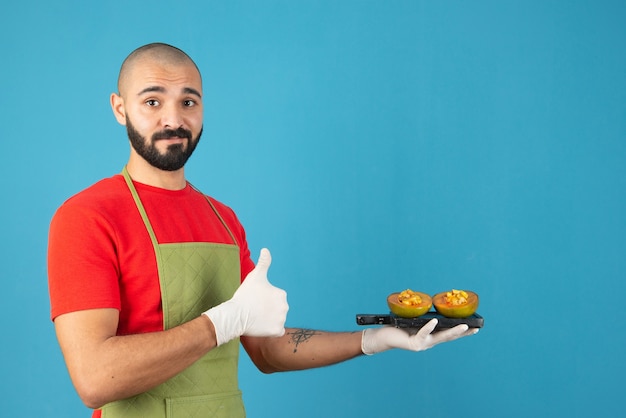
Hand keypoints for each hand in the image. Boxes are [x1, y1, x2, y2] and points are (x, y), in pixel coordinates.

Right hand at [203, 248, 288, 345]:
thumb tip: (265, 249)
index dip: (263, 300)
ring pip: (276, 320)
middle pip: (276, 309)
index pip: (274, 298)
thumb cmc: (244, 294)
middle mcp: (285, 306)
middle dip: (267, 310)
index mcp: (282, 294)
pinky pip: (276, 331)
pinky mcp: (277, 331)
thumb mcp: (255, 275)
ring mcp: (281, 319)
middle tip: (254, 309)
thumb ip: (263, 262)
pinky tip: (261, 326)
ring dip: (268, 319)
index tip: (254, 300)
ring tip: (255, 317)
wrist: (236, 315)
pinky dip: (270, 330)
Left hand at [360, 318, 477, 354]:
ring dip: (453, 332)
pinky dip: (429, 327)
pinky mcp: (414, 343)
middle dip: (463, 333)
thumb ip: (425, 317)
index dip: (463, 332)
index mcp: (431, 336)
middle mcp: (429, 342)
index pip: (449, 334)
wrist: (384, 336)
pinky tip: (435, 321)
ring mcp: (423, 344)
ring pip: (440, 337)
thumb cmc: (399, 327)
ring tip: (464, 326)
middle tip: (476, 329)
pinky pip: (423, 333)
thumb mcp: (416, 321)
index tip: (476, 328)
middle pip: (449, 337)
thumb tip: (435, 306)